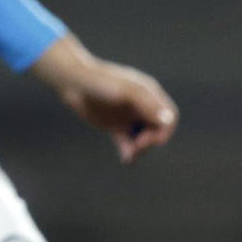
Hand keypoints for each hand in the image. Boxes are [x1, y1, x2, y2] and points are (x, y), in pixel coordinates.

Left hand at [60, 60, 178, 162]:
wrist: (72, 82)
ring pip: (143, 138)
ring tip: (129, 155)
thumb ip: (147, 104)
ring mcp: (129, 116)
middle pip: (157, 130)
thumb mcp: (125, 92)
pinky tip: (126, 159)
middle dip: (149, 141)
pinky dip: (129, 151)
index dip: (164, 131)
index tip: (149, 139)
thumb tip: (169, 120)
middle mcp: (142, 106)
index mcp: (149, 94)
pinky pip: (128, 142)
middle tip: (136, 147)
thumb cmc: (100, 82)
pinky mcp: (116, 125)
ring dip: (140, 149)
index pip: (169, 117)